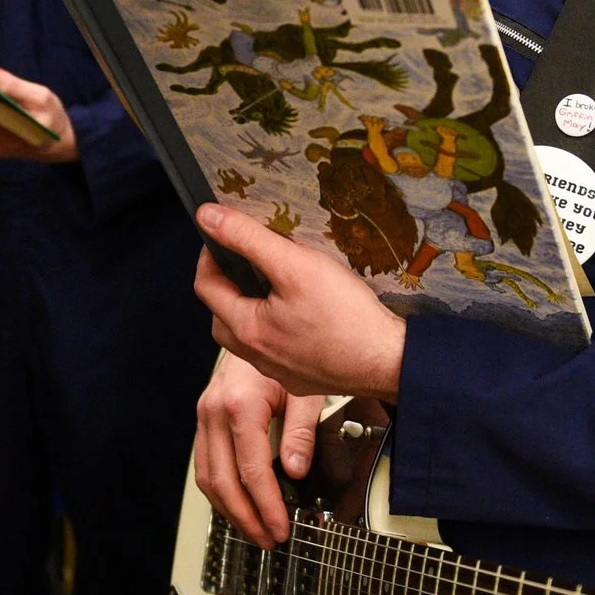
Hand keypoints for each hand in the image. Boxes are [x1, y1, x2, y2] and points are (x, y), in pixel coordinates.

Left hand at [192, 204, 405, 401]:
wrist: (389, 362)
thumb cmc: (346, 316)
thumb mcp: (295, 264)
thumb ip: (248, 239)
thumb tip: (208, 217)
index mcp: (246, 329)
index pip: (204, 286)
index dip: (208, 255)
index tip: (223, 236)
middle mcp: (257, 357)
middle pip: (221, 314)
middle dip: (226, 283)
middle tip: (246, 259)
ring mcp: (280, 370)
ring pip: (248, 335)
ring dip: (251, 307)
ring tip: (273, 282)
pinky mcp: (303, 377)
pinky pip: (276, 349)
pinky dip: (277, 327)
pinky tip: (300, 313)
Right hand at [194, 351, 320, 548]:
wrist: (258, 324)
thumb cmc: (285, 353)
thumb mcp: (305, 391)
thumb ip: (301, 433)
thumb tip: (295, 471)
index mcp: (240, 405)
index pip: (250, 471)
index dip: (266, 506)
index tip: (280, 528)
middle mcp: (214, 411)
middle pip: (222, 481)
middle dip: (246, 517)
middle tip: (268, 538)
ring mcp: (204, 414)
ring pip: (207, 477)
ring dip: (229, 509)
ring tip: (254, 529)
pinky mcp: (204, 418)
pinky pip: (205, 463)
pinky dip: (220, 489)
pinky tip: (238, 503)